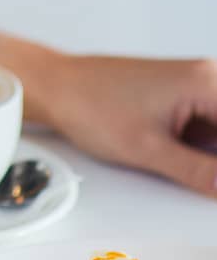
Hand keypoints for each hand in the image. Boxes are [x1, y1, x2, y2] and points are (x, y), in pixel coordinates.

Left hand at [41, 52, 216, 199]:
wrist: (58, 89)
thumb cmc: (91, 104)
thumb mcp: (151, 150)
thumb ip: (201, 173)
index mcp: (205, 82)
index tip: (213, 181)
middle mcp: (204, 78)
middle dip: (213, 159)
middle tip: (203, 179)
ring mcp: (194, 87)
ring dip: (209, 156)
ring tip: (175, 162)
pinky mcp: (182, 99)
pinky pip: (209, 126)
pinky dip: (206, 150)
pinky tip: (195, 167)